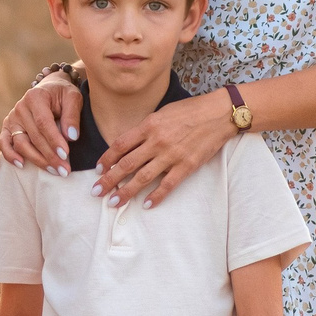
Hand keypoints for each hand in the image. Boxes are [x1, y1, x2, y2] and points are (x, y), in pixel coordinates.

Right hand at [0, 77, 82, 173]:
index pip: (43, 123)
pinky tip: (22, 164)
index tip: (65, 154)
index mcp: (35, 97)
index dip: (54, 140)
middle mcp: (20, 108)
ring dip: (37, 160)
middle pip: (34, 137)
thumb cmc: (62, 94)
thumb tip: (71, 137)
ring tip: (54, 170)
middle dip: (50, 156)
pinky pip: (4, 143)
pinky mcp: (7, 128)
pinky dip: (10, 155)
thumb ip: (72, 116)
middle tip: (65, 170)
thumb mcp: (73, 98)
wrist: (49, 89)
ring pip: (20, 144)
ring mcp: (12, 118)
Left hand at [96, 91, 234, 206]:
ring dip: (126, 192)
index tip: (98, 170)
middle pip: (127, 164)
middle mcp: (157, 141)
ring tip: (113, 202)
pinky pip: (167, 185)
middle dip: (109, 180)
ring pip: (143, 177)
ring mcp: (171, 155)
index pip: (120, 145)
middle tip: (96, 192)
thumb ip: (146, 128)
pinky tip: (146, 205)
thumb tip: (130, 143)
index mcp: (149, 126)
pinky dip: (156, 196)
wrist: (219, 114)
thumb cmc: (190, 110)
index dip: (107, 159)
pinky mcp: (186, 166)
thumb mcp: (162, 113)